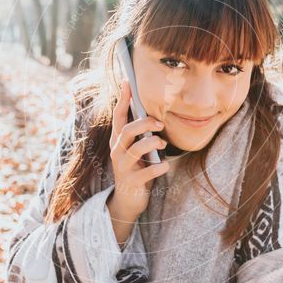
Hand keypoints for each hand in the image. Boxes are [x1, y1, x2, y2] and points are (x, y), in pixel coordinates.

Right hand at [107, 79, 169, 235]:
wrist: (128, 200)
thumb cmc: (136, 169)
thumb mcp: (135, 149)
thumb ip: (140, 135)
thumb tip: (154, 114)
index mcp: (118, 140)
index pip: (118, 116)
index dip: (123, 99)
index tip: (127, 82)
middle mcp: (118, 151)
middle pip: (127, 130)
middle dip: (145, 123)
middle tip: (161, 123)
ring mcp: (124, 167)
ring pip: (136, 149)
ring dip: (153, 143)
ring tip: (163, 144)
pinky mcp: (132, 181)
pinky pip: (146, 172)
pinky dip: (158, 167)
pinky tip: (165, 166)